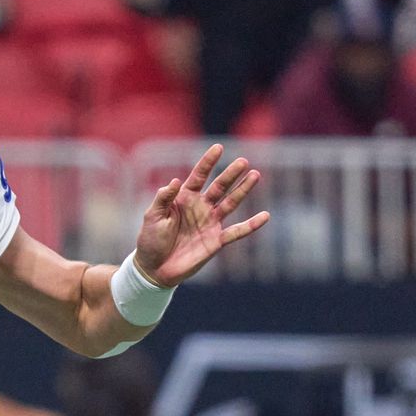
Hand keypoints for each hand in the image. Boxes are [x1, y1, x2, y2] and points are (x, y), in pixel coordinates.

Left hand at [134, 143, 269, 286]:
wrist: (154, 268)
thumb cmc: (150, 240)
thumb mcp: (152, 216)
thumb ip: (163, 198)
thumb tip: (176, 181)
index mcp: (184, 198)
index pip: (199, 176)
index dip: (208, 162)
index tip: (219, 147)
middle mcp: (200, 207)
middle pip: (219, 187)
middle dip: (230, 174)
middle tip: (243, 161)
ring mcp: (210, 223)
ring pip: (230, 203)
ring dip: (243, 190)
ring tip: (255, 175)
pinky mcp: (216, 241)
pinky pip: (237, 232)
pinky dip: (251, 225)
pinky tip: (265, 216)